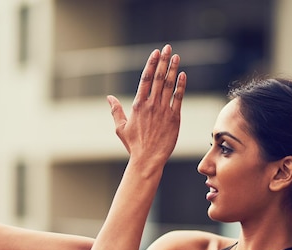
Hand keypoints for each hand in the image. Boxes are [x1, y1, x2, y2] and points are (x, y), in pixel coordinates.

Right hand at [107, 45, 185, 168]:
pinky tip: (182, 75)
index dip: (151, 64)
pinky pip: (178, 98)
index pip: (145, 79)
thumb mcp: (120, 128)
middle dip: (163, 61)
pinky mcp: (174, 118)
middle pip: (158, 78)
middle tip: (168, 48)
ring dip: (173, 69)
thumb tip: (109, 98)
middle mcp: (151, 105)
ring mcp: (163, 111)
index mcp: (138, 105)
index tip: (155, 53)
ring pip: (169, 85)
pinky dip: (180, 86)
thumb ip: (116, 110)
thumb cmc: (133, 145)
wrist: (148, 159)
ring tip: (176, 56)